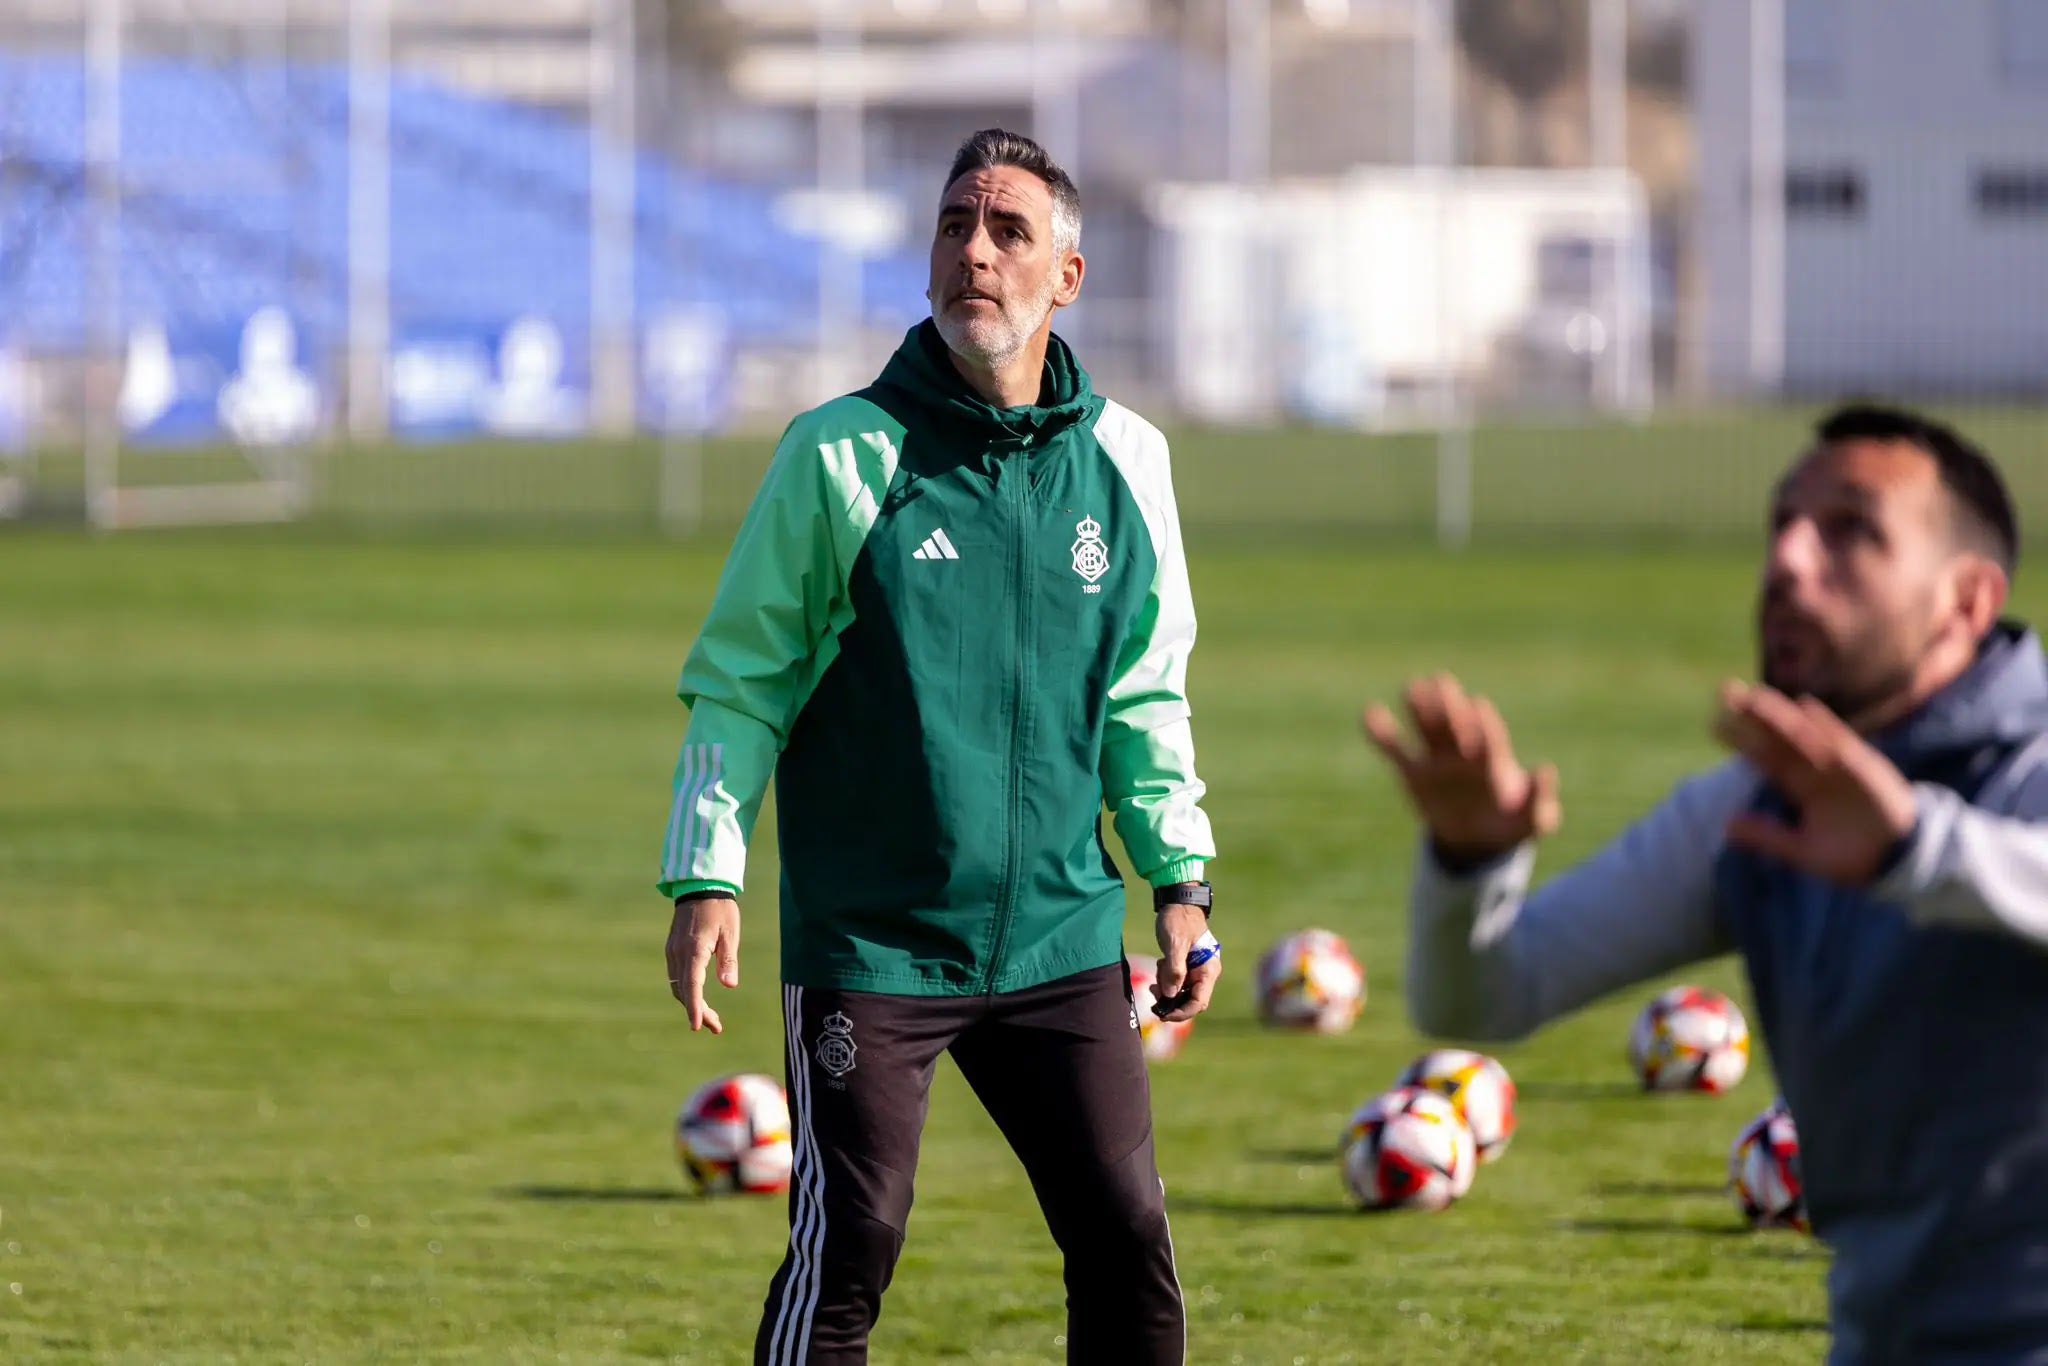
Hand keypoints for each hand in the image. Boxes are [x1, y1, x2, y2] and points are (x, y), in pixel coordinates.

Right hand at [666, 896, 740, 1033]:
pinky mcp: (672, 949)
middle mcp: (678, 953)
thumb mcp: (731, 934)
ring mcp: (672, 951)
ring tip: (711, 1019)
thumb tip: (729, 986)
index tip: (697, 1026)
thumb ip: (728, 961)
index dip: (695, 1008)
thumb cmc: (720, 909)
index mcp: (694, 950)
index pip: (692, 985)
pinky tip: (699, 998)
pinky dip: (686, 991)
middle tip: (716, 1027)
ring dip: (692, 1003)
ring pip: (678, 986)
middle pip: (684, 991)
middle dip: (698, 1011)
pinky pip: (676, 976)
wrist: (700, 887)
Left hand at [1153, 903, 1218, 1022]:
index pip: (1199, 1002)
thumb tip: (1169, 995)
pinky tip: (1161, 965)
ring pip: (1182, 992)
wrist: (1178, 900)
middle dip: (1172, 1001)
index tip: (1163, 1014)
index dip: (1182, 1013)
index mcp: (1208, 969)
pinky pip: (1178, 981)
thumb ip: (1174, 970)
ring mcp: (1197, 969)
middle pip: (1191, 1000)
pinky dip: (1167, 979)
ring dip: (1167, 989)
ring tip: (1157, 973)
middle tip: (1153, 994)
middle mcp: (1205, 972)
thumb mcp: (1174, 944)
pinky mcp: (1188, 965)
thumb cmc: (1178, 920)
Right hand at [1363, 674, 1561, 863]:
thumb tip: (1545, 769)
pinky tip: (1370, 713)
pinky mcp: (1414, 773)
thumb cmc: (1512, 826)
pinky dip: (1382, 733)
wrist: (1479, 841)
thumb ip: (1540, 799)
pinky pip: (1395, 750)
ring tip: (1411, 687)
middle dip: (1450, 706)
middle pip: (1456, 725)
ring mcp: (1438, 760)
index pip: (1489, 738)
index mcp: (1494, 760)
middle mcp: (1464, 753)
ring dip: (1420, 709)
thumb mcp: (1535, 820)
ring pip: (1428, 729)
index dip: (1483, 724)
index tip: (1478, 706)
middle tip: (1442, 681)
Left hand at [1712, 680, 1918, 884]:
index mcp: (1801, 786)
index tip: (1714, 724)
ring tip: (1756, 697)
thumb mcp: (1803, 851)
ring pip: (1806, 734)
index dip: (1742, 741)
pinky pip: (1844, 744)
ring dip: (1782, 715)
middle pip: (1780, 738)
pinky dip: (1827, 725)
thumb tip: (1726, 826)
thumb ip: (1768, 837)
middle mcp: (1817, 770)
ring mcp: (1840, 766)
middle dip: (1754, 716)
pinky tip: (1806, 707)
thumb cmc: (1852, 855)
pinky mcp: (1866, 768)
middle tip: (1726, 691)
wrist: (1900, 861)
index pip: (1766, 758)